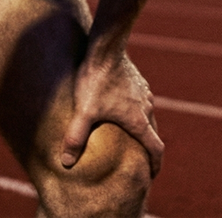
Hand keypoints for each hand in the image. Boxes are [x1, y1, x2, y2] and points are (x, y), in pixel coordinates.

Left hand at [58, 51, 163, 176]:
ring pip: (147, 116)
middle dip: (146, 149)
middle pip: (152, 134)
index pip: (156, 148)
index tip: (151, 175)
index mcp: (138, 121)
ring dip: (141, 128)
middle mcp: (147, 108)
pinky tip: (120, 109)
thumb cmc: (95, 80)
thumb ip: (75, 138)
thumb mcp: (83, 112)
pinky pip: (141, 102)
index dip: (155, 165)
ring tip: (127, 136)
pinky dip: (136, 111)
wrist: (106, 48)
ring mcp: (145, 94)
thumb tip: (65, 163)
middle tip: (137, 160)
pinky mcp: (139, 82)